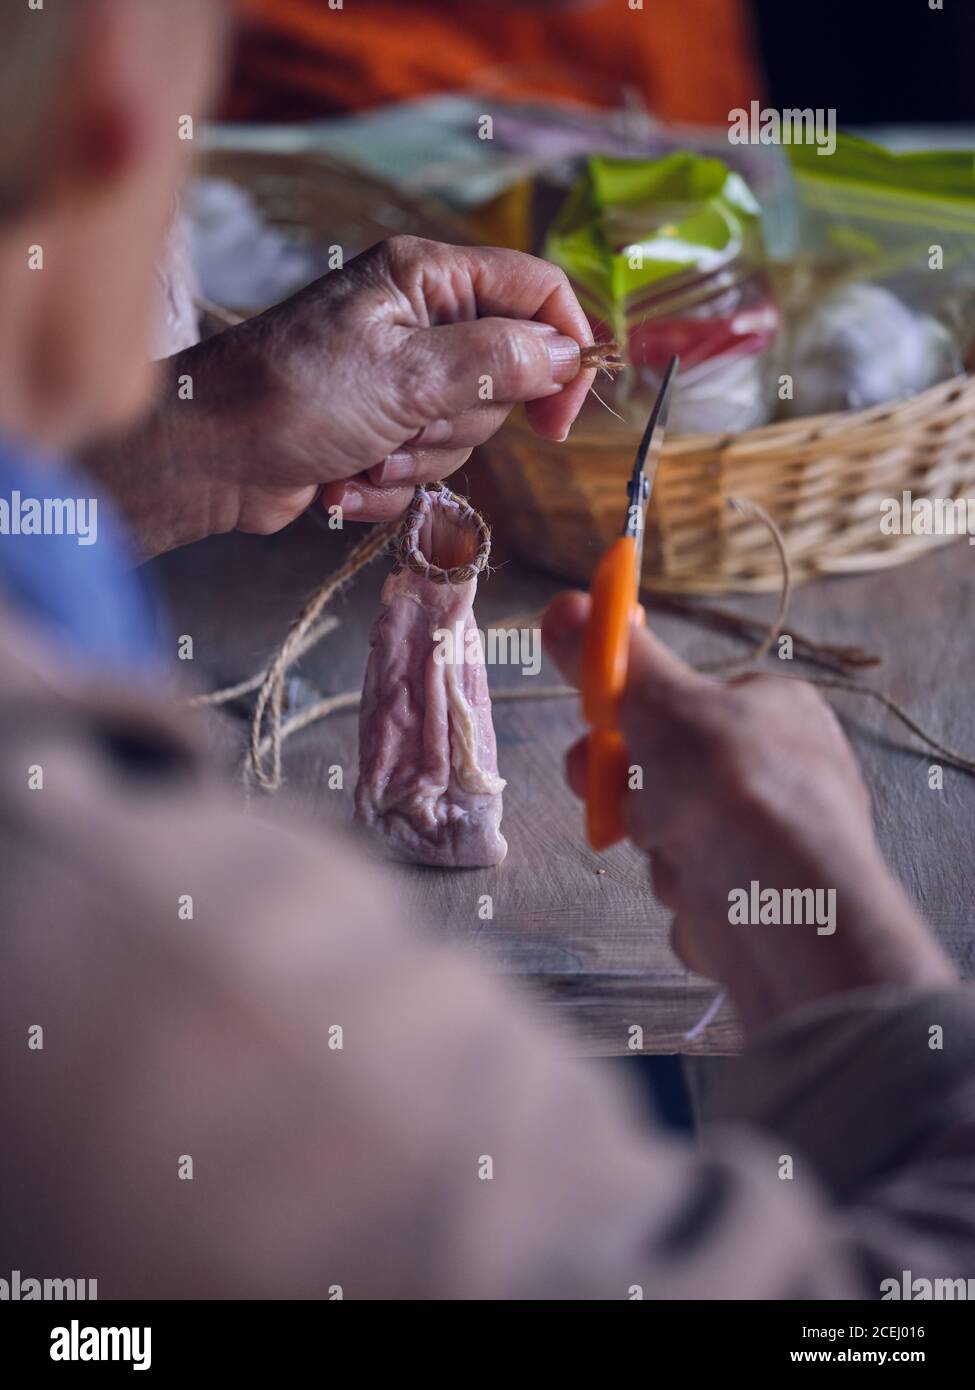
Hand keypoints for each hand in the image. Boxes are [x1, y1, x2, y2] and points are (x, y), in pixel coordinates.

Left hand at [86, 237, 594, 555]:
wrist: (207, 458)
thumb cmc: (292, 396)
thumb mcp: (406, 374)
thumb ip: (496, 359)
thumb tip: (566, 353)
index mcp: (426, 278)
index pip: (535, 292)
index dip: (563, 349)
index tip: (561, 414)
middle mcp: (418, 320)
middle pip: (504, 376)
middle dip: (458, 423)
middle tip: (406, 426)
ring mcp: (398, 379)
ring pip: (465, 433)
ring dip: (416, 461)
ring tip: (362, 453)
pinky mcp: (379, 431)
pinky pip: (424, 468)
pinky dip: (388, 485)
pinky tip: (341, 480)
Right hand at [542, 592, 952, 1031]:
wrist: (785, 910)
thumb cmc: (732, 786)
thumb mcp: (661, 704)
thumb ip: (613, 663)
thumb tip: (563, 605)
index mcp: (775, 710)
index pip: (689, 698)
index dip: (634, 711)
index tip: (596, 717)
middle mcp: (781, 770)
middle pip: (668, 768)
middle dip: (630, 788)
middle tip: (607, 791)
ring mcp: (769, 840)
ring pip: (670, 830)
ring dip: (655, 841)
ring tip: (677, 847)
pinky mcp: (755, 903)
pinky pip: (692, 886)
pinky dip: (687, 891)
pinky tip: (704, 895)